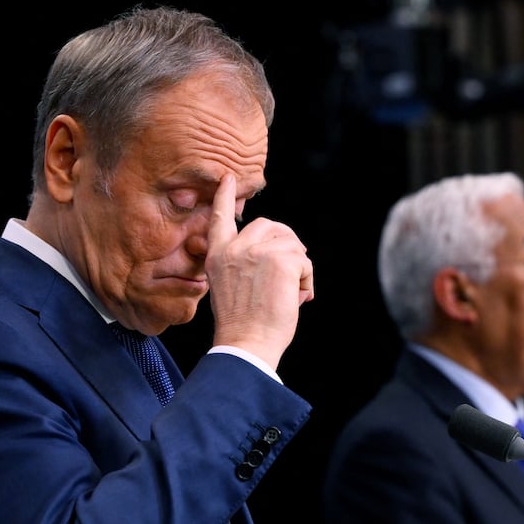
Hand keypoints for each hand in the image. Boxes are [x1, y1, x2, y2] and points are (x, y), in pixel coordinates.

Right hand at [205, 174, 313, 369]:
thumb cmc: (242, 326)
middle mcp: (234, 249)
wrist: (246, 344)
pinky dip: (306, 281)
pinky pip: (304, 261)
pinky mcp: (280, 259)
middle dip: (286, 245)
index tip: (228, 178)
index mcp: (217, 256)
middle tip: (291, 273)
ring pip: (292, 245)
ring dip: (298, 269)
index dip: (224, 197)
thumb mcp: (231, 288)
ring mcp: (257, 251)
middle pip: (270, 226)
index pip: (220, 219)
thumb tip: (278, 254)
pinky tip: (295, 299)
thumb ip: (244, 265)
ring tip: (289, 295)